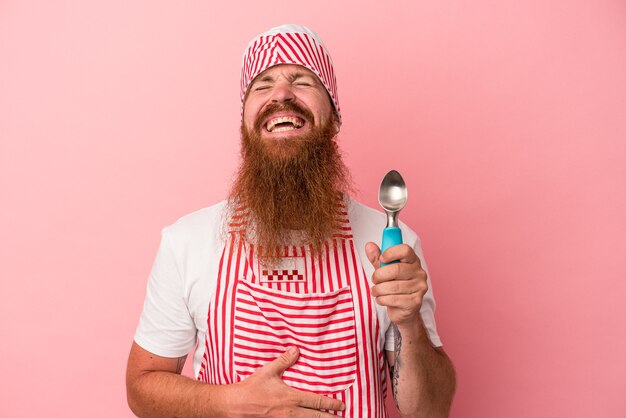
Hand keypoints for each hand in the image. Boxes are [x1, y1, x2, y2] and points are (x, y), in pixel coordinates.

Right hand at [227, 346, 344, 416]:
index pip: (317, 401)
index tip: (342, 405)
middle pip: (316, 417)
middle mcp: (291, 412)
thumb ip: (284, 361)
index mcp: (291, 398)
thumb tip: (296, 350)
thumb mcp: (268, 371)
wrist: (236, 405)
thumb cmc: (252, 388)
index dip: (331, 404)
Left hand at [365, 242, 427, 327]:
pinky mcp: (415, 302)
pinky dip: (381, 299)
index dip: (391, 252)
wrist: (403, 310)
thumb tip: (369, 245)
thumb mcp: (384, 270)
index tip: (381, 258)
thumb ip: (377, 258)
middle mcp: (419, 273)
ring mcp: (419, 288)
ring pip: (392, 286)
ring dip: (378, 289)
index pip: (405, 250)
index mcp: (413, 261)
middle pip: (396, 269)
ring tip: (376, 291)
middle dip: (379, 275)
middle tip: (374, 280)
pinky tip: (381, 299)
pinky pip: (392, 299)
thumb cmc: (394, 286)